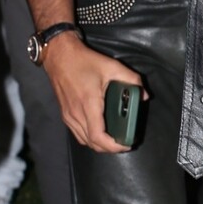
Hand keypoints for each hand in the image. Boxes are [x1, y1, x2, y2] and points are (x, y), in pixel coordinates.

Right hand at [45, 32, 141, 151]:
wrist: (59, 55)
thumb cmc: (84, 61)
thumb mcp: (111, 66)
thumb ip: (131, 79)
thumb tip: (144, 95)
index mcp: (89, 104)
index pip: (98, 136)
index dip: (113, 146)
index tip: (126, 145)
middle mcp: (76, 113)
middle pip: (92, 143)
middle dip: (109, 148)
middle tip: (124, 142)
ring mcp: (68, 115)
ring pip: (84, 140)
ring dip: (99, 144)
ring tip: (114, 139)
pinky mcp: (65, 114)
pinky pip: (78, 133)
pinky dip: (89, 138)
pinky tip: (100, 131)